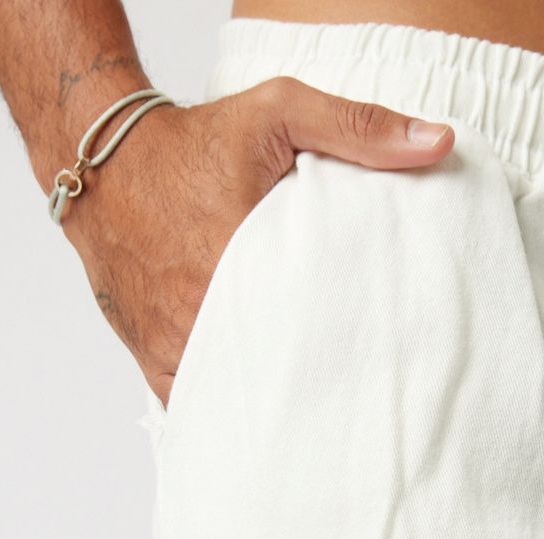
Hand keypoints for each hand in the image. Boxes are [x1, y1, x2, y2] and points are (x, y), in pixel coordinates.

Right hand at [62, 78, 453, 408]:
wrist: (104, 163)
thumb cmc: (192, 140)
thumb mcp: (279, 113)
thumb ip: (358, 128)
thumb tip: (439, 143)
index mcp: (238, 263)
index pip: (311, 332)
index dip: (350, 355)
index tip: (384, 367)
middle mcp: (202, 314)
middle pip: (277, 376)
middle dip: (319, 388)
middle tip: (365, 403)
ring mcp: (175, 345)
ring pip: (238, 399)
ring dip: (276, 406)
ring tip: (322, 419)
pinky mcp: (156, 361)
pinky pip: (198, 405)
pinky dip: (231, 412)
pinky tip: (269, 419)